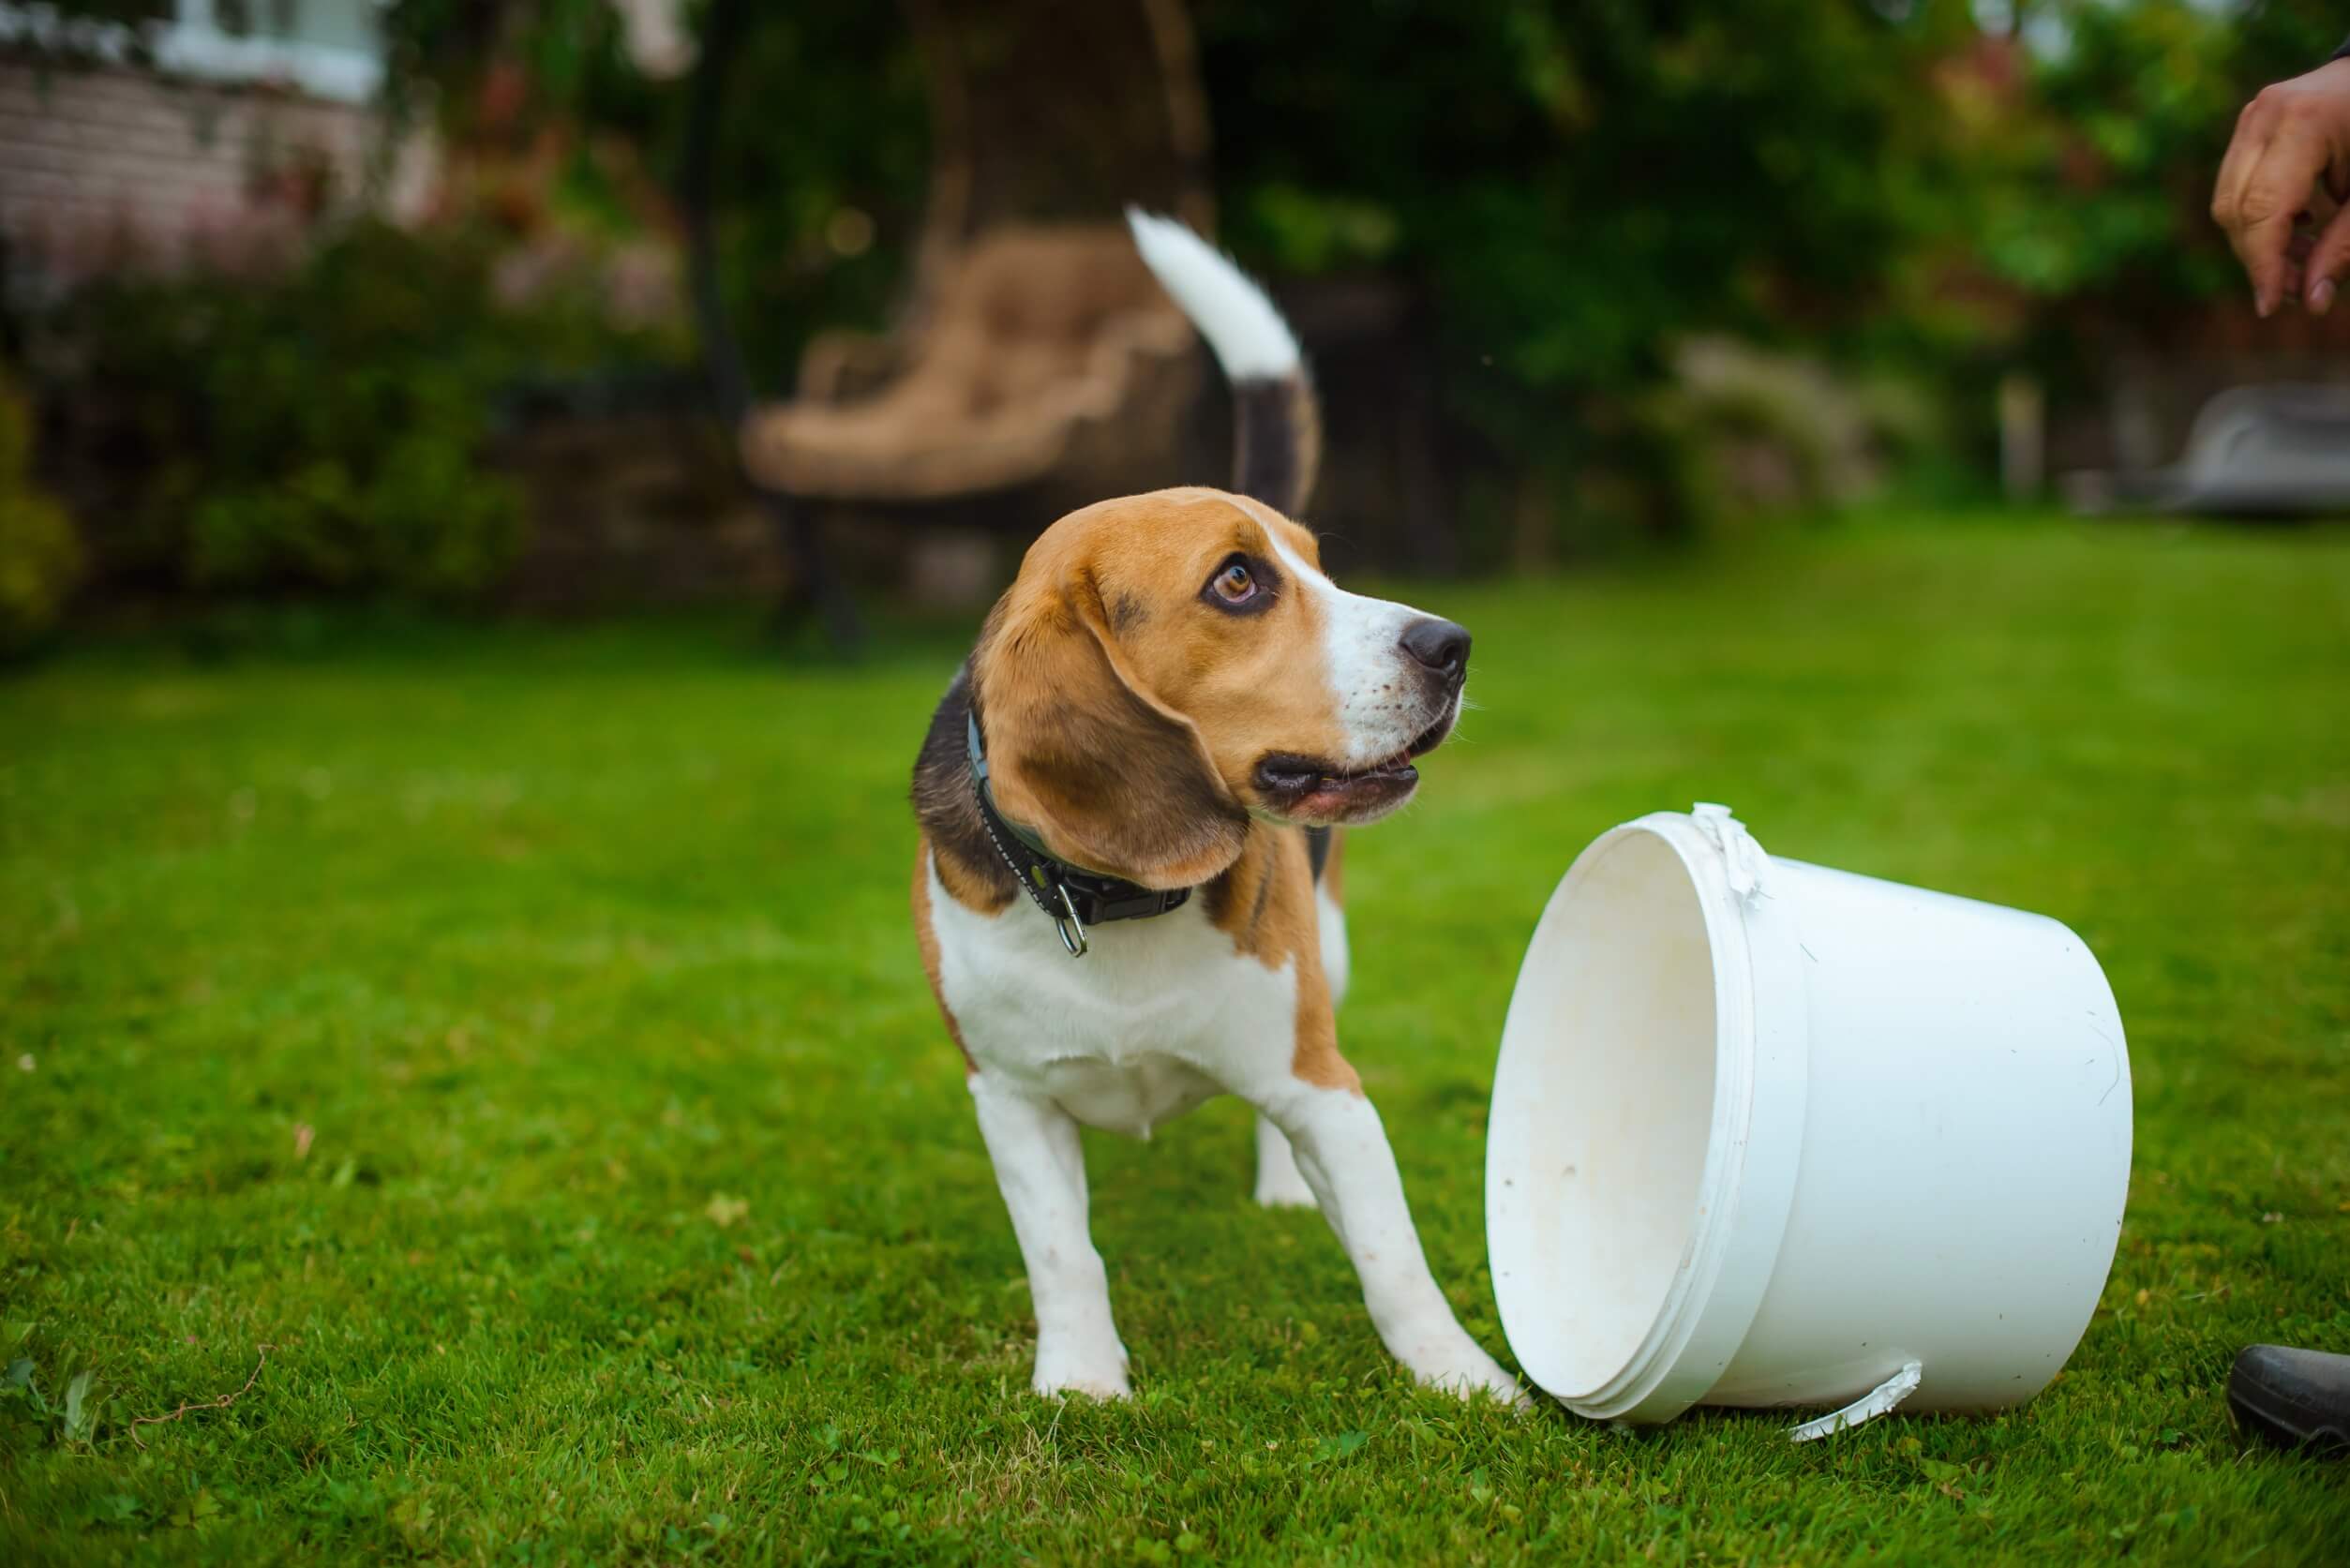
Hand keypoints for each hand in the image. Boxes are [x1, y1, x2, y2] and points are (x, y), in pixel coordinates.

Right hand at [2211, 58, 2349, 315]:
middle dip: (2259, 257)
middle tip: (2297, 288)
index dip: (2263, 264)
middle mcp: (2265, 115)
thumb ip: (2344, 244)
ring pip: (2228, 200)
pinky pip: (2236, 185)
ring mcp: (2252, 117)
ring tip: (2303, 258)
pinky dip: (2259, 215)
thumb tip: (2311, 303)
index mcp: (2305, 122)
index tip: (2271, 306)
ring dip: (2257, 240)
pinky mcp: (2250, 124)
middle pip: (2235, 209)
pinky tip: (2300, 225)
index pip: (2262, 209)